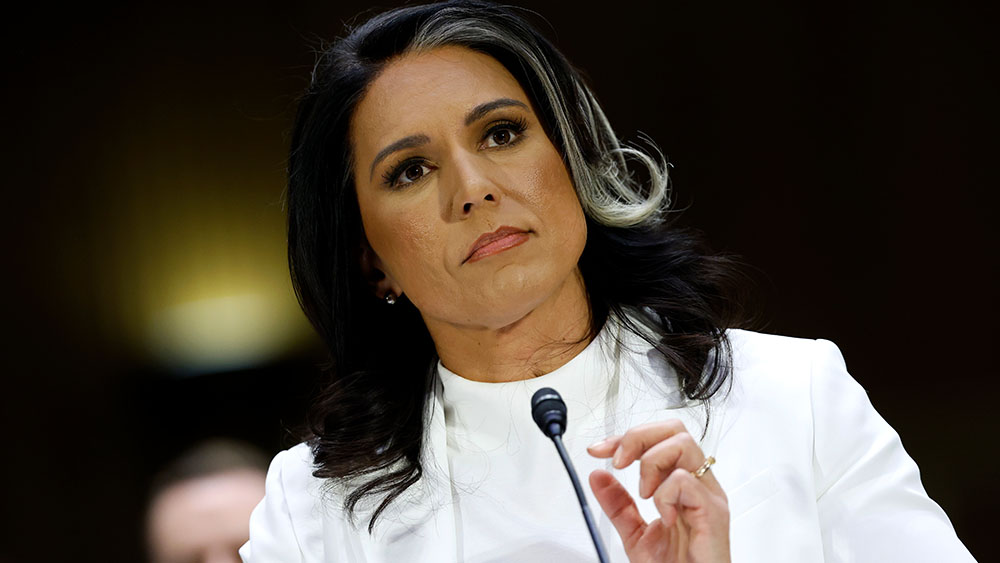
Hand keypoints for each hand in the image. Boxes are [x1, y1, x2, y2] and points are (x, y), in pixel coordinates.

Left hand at [587, 420, 730, 562]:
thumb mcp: (635, 533)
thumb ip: (617, 504)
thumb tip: (597, 476)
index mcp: (683, 485)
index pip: (660, 438)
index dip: (626, 437)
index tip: (599, 449)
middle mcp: (699, 485)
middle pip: (674, 429)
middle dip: (638, 437)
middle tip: (619, 461)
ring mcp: (708, 496)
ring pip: (683, 444)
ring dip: (651, 463)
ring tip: (645, 494)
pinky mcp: (713, 513)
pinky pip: (685, 481)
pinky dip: (664, 495)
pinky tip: (664, 516)